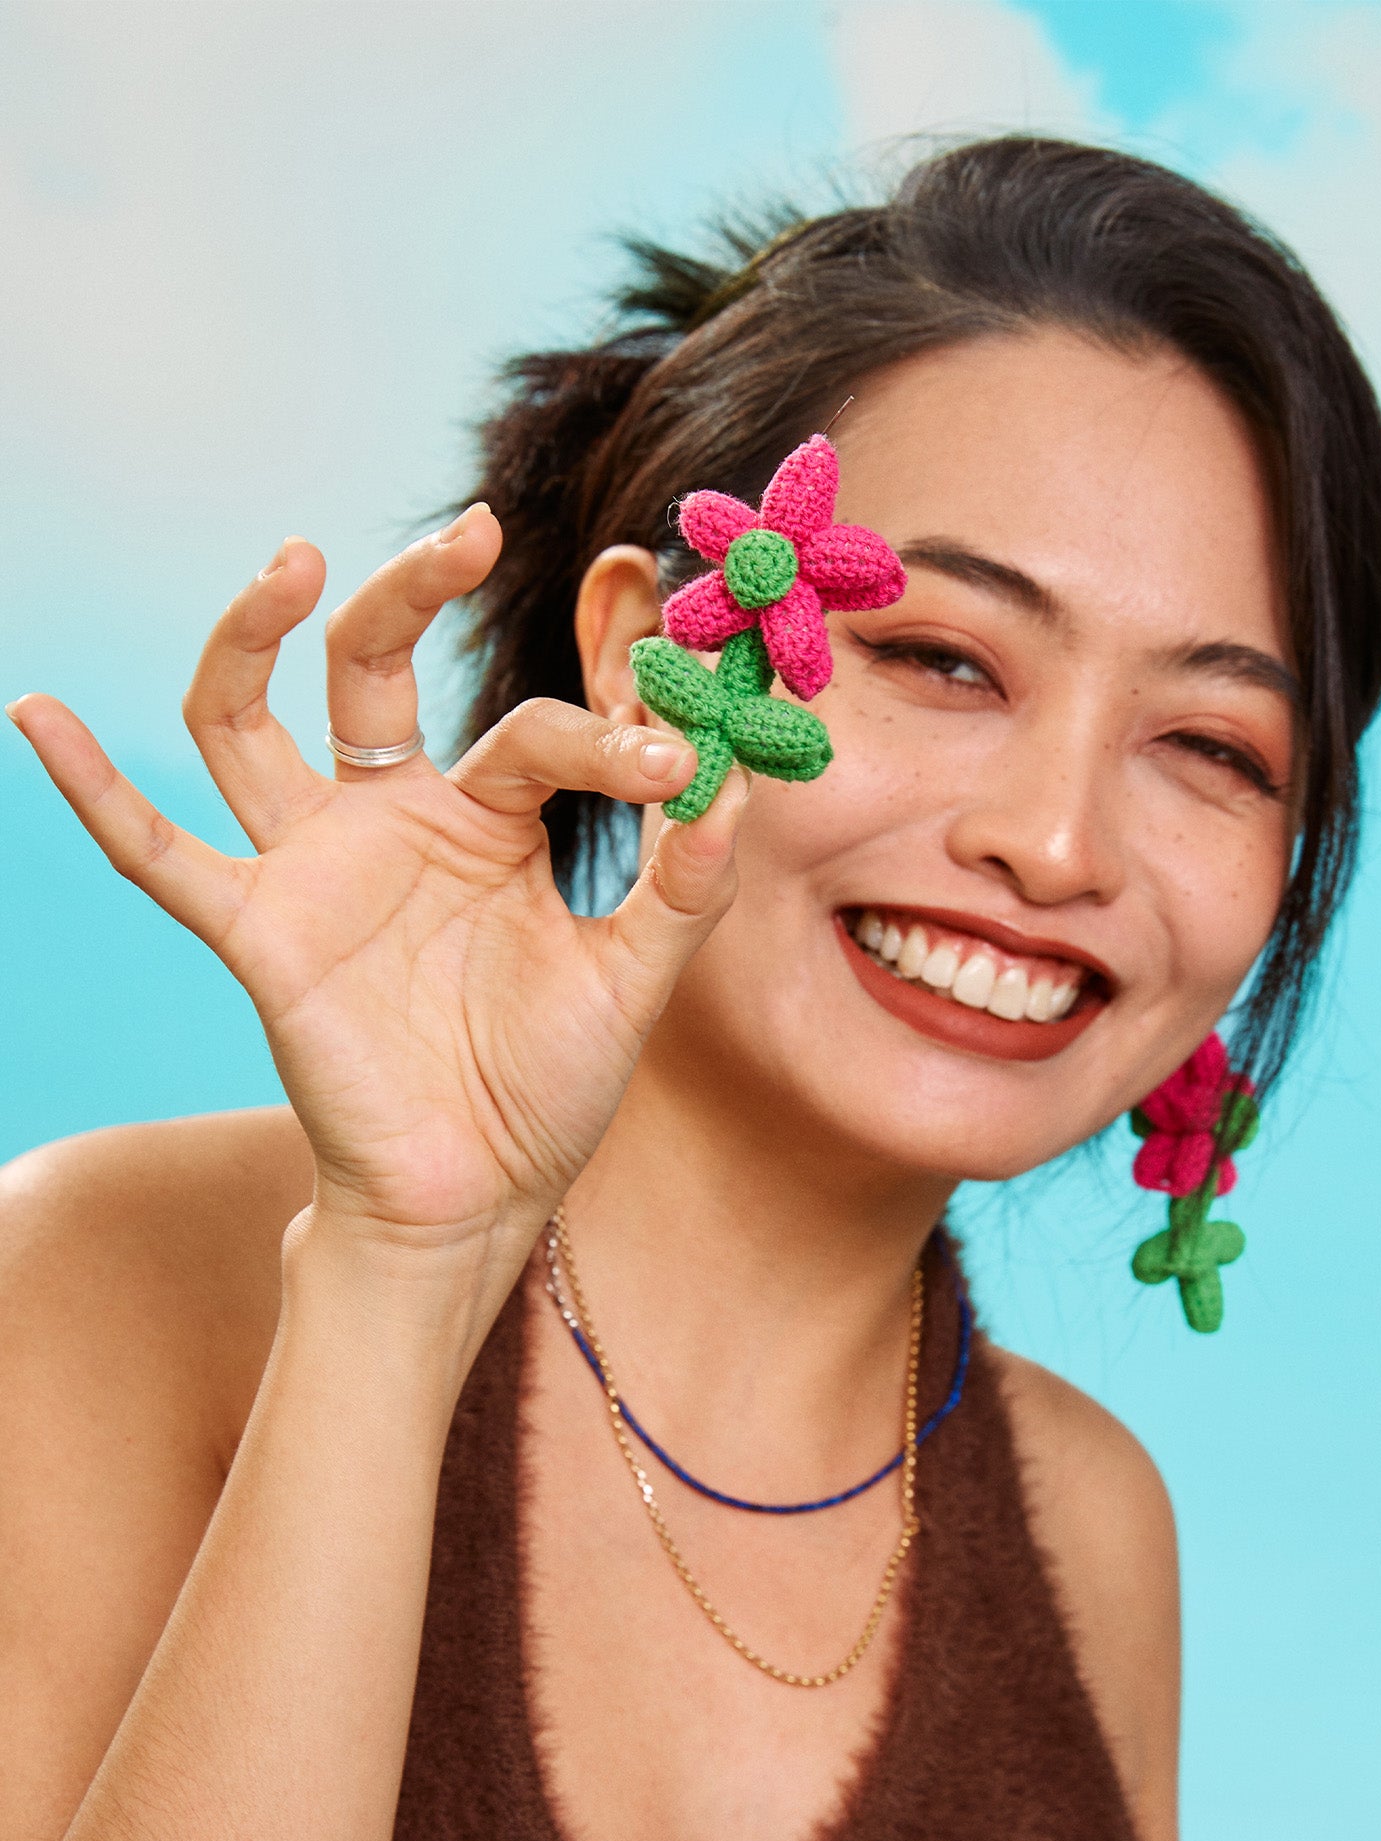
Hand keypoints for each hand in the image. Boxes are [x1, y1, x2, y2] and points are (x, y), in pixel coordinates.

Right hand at [8, 512, 744, 1258]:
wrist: (477, 1195)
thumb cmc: (547, 1086)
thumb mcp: (633, 982)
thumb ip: (681, 888)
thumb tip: (733, 785)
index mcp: (489, 820)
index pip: (535, 730)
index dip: (606, 730)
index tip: (675, 756)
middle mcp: (392, 819)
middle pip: (373, 666)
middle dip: (412, 588)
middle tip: (474, 527)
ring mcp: (318, 869)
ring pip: (251, 724)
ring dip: (255, 636)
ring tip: (295, 561)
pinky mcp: (260, 933)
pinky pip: (157, 855)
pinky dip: (95, 788)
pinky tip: (36, 711)